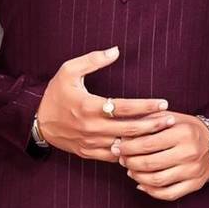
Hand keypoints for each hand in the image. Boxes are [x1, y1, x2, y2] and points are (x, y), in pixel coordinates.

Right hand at [34, 46, 174, 161]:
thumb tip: (115, 50)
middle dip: (153, 125)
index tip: (163, 103)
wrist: (37, 121)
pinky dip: (129, 154)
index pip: (125, 107)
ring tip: (163, 134)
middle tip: (171, 119)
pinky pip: (114, 157)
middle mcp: (91, 127)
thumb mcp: (68, 70)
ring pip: (124, 146)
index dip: (146, 106)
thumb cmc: (55, 93)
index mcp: (89, 106)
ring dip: (145, 141)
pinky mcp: (89, 153)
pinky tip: (144, 148)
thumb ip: (93, 60)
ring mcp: (91, 143)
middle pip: (129, 129)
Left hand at [114, 112, 208, 200]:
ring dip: (138, 177)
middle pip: (150, 163)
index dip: (128, 147)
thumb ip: (148, 122)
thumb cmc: (187, 129)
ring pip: (157, 180)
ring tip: (130, 170)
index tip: (118, 147)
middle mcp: (189, 152)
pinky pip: (168, 194)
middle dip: (130, 162)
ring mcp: (193, 171)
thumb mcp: (170, 117)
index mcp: (182, 133)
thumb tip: (123, 133)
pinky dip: (151, 191)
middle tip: (122, 159)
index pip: (147, 143)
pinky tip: (142, 184)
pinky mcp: (195, 184)